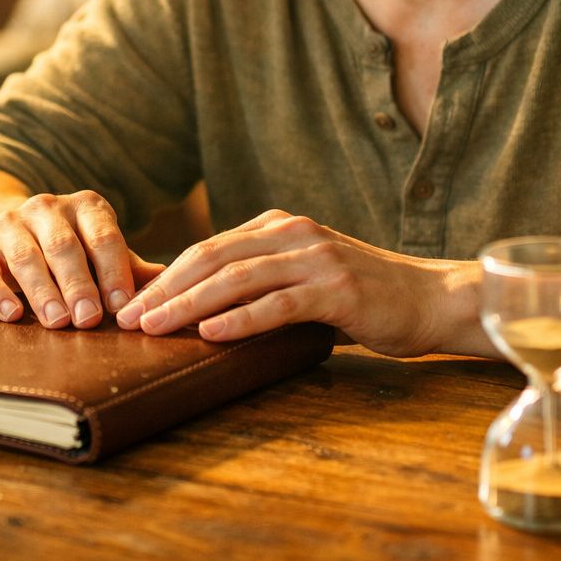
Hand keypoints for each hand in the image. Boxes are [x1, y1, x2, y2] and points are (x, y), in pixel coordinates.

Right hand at [0, 190, 165, 328]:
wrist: (6, 231)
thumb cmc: (69, 250)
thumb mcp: (99, 252)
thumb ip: (129, 268)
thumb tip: (170, 282)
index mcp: (85, 206)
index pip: (103, 236)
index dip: (113, 271)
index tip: (122, 305)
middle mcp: (46, 208)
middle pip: (64, 246)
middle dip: (78, 284)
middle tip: (89, 320)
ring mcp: (9, 223)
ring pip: (26, 256)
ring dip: (42, 291)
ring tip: (57, 322)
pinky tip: (11, 315)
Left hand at [115, 210, 463, 357]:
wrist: (434, 299)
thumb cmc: (365, 297)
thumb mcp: (305, 279)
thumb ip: (261, 283)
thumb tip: (199, 310)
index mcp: (278, 227)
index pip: (208, 249)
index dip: (165, 275)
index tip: (131, 303)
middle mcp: (293, 233)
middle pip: (212, 258)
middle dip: (165, 289)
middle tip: (127, 318)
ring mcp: (316, 258)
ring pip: (237, 278)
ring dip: (189, 304)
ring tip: (154, 327)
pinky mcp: (337, 288)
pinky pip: (278, 303)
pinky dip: (240, 318)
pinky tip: (211, 334)